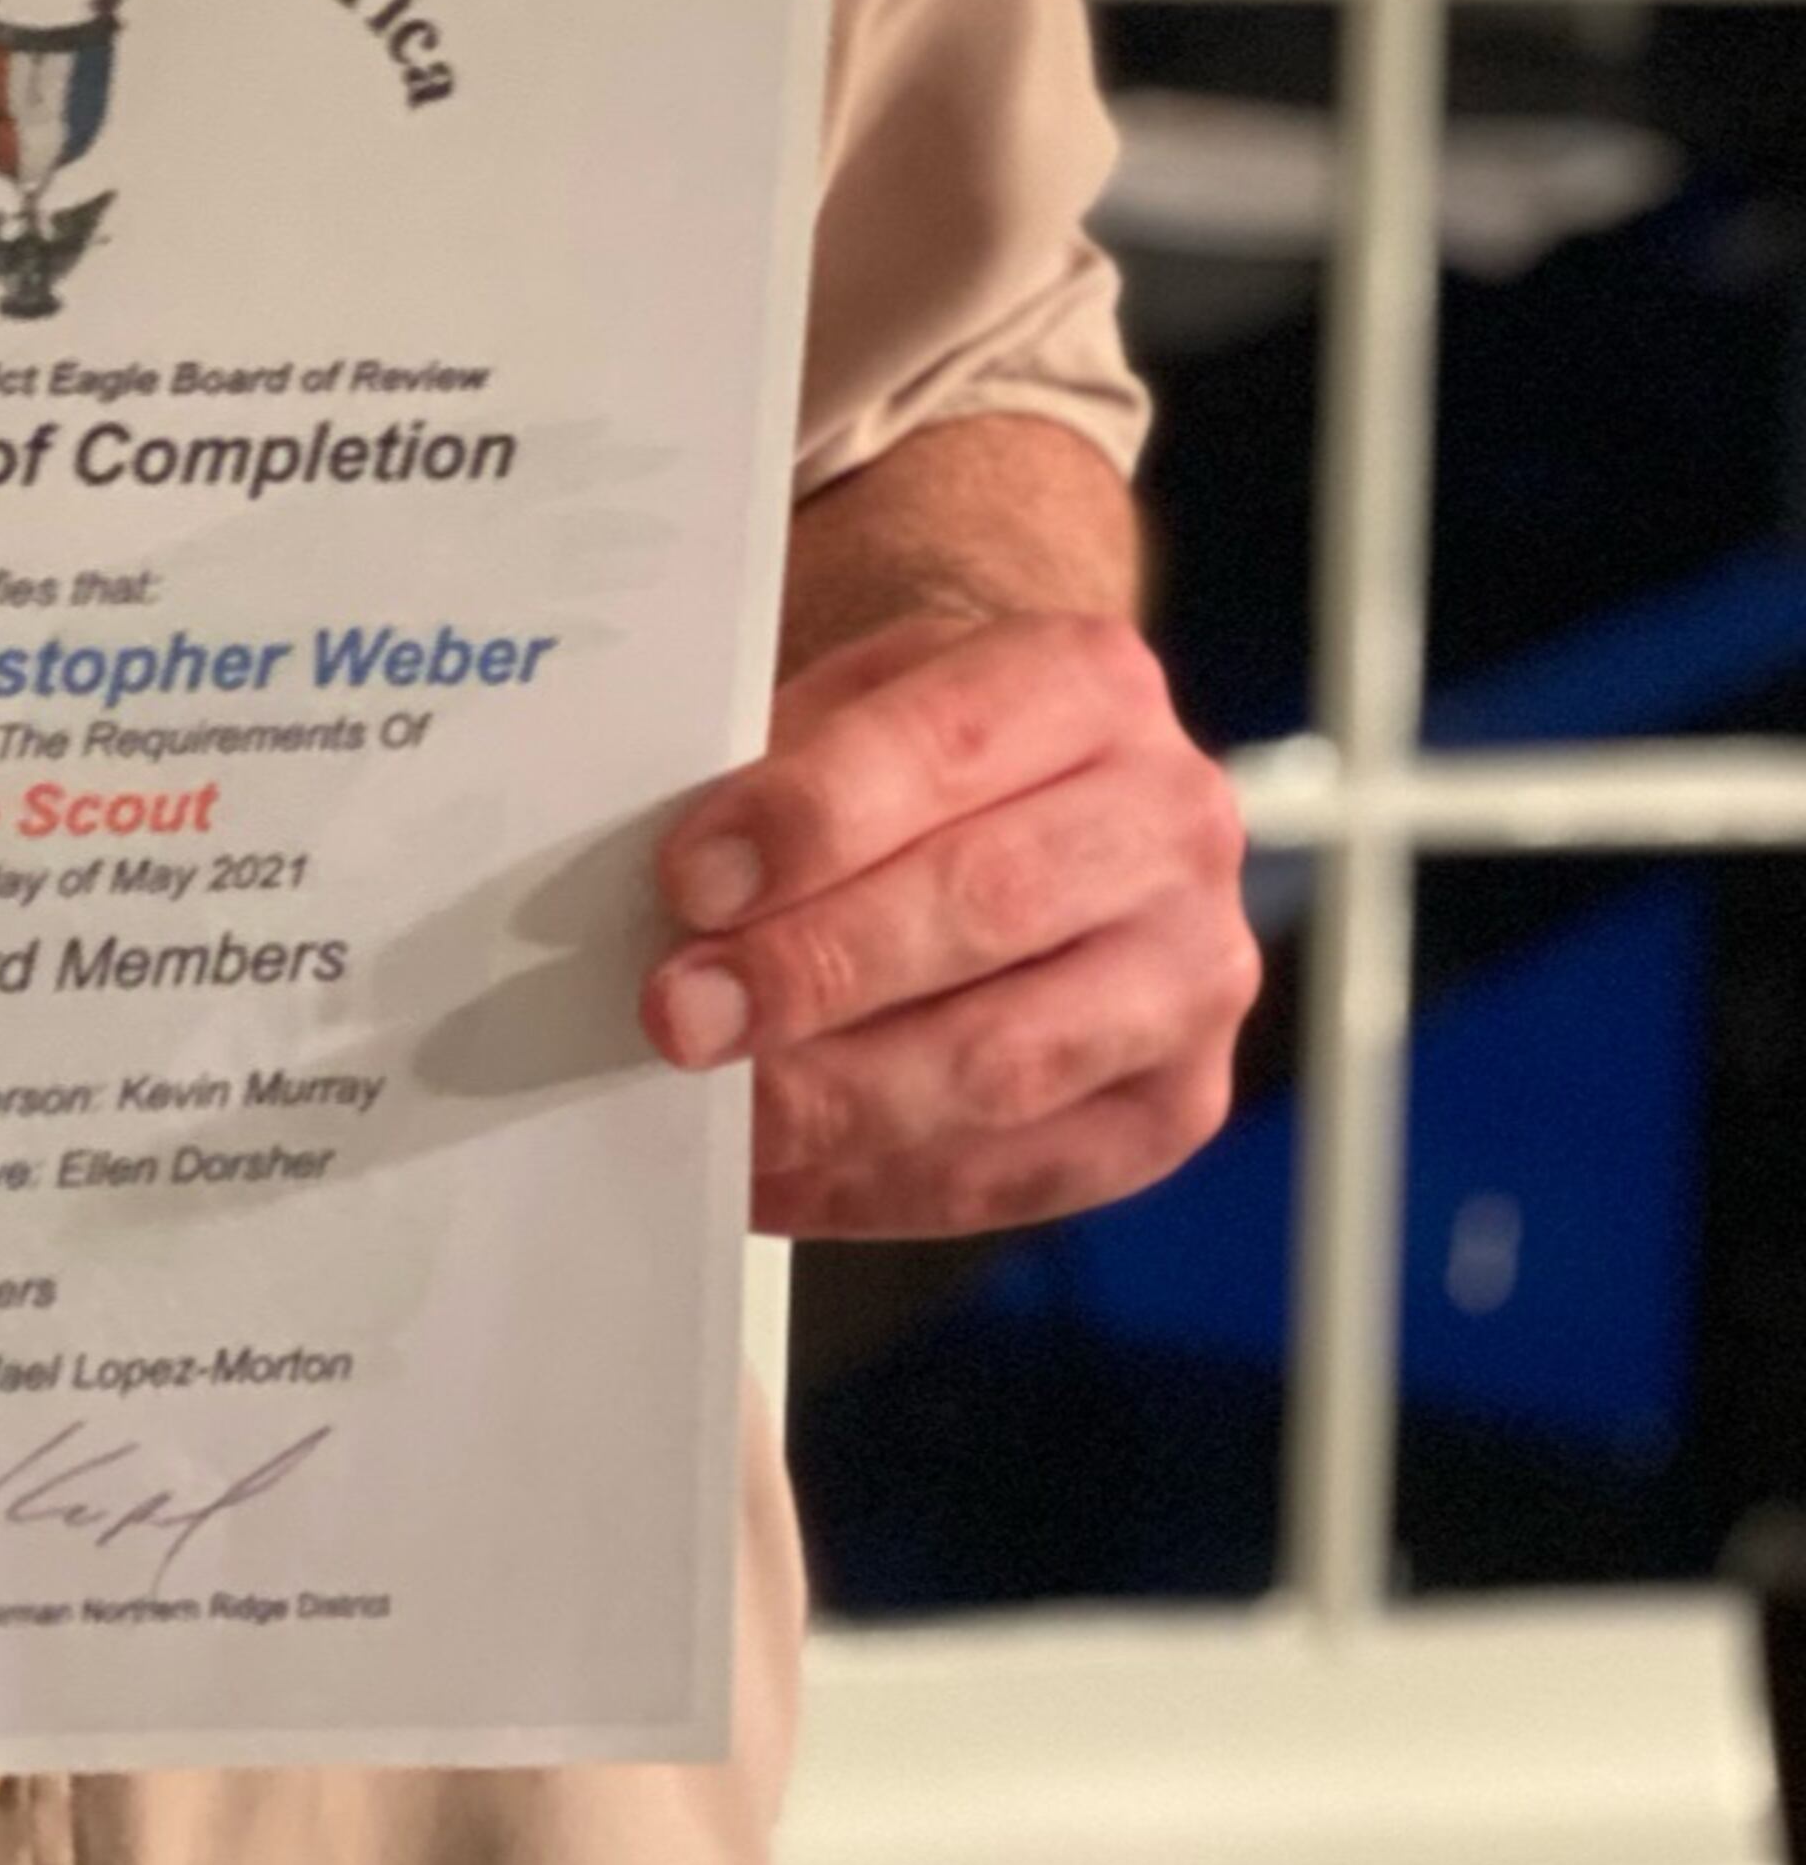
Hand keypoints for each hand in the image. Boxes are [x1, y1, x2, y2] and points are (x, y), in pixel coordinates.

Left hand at [639, 611, 1255, 1235]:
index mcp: (1089, 681)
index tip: (691, 880)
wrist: (1035, 795)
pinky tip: (779, 1173)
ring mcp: (1192, 972)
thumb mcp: (856, 701)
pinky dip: (874, 1182)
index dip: (810, 819)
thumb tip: (671, 906)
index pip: (946, 742)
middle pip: (988, 904)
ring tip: (718, 1106)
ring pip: (1008, 1059)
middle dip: (814, 971)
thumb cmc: (917, 753)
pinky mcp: (1175, 1105)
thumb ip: (779, 778)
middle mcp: (1170, 822)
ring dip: (838, 1097)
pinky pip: (1015, 1172)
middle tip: (682, 1013)